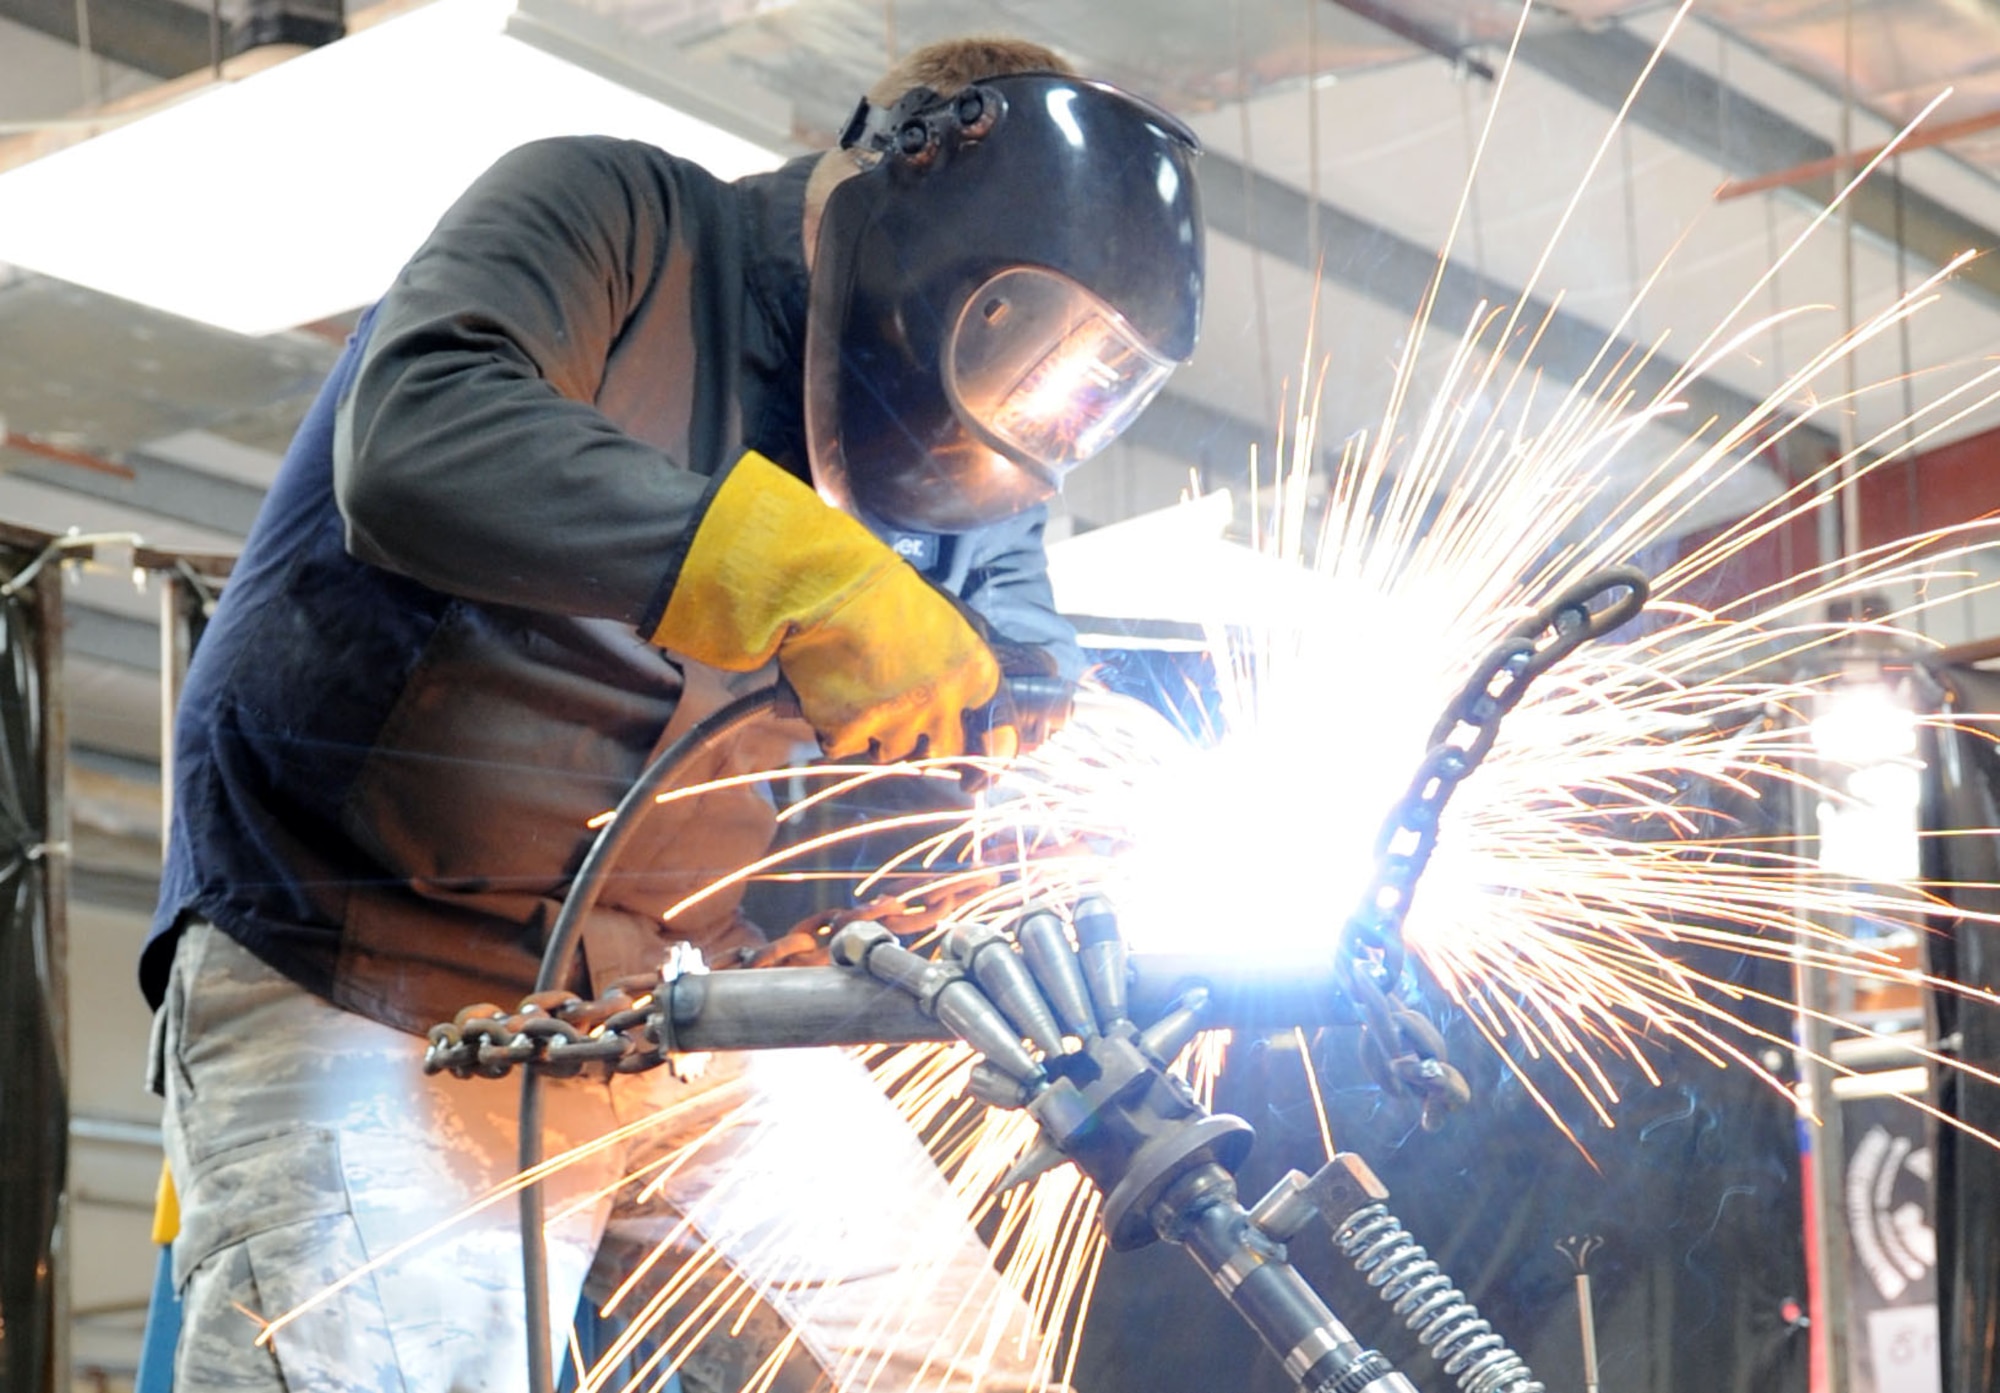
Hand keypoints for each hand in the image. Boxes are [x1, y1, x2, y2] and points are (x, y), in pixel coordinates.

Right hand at [650, 452, 998, 759]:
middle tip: (899, 718)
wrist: (827, 585)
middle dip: (923, 743)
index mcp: (975, 675)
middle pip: (943, 752)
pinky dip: (833, 728)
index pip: (999, 736)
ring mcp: (896, 722)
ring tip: (857, 688)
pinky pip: (843, 748)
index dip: (984, 753)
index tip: (970, 770)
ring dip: (876, 731)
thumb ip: (965, 670)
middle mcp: (942, 704)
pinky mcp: (849, 731)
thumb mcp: (950, 623)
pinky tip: (828, 692)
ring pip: (892, 752)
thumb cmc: (887, 592)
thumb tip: (977, 709)